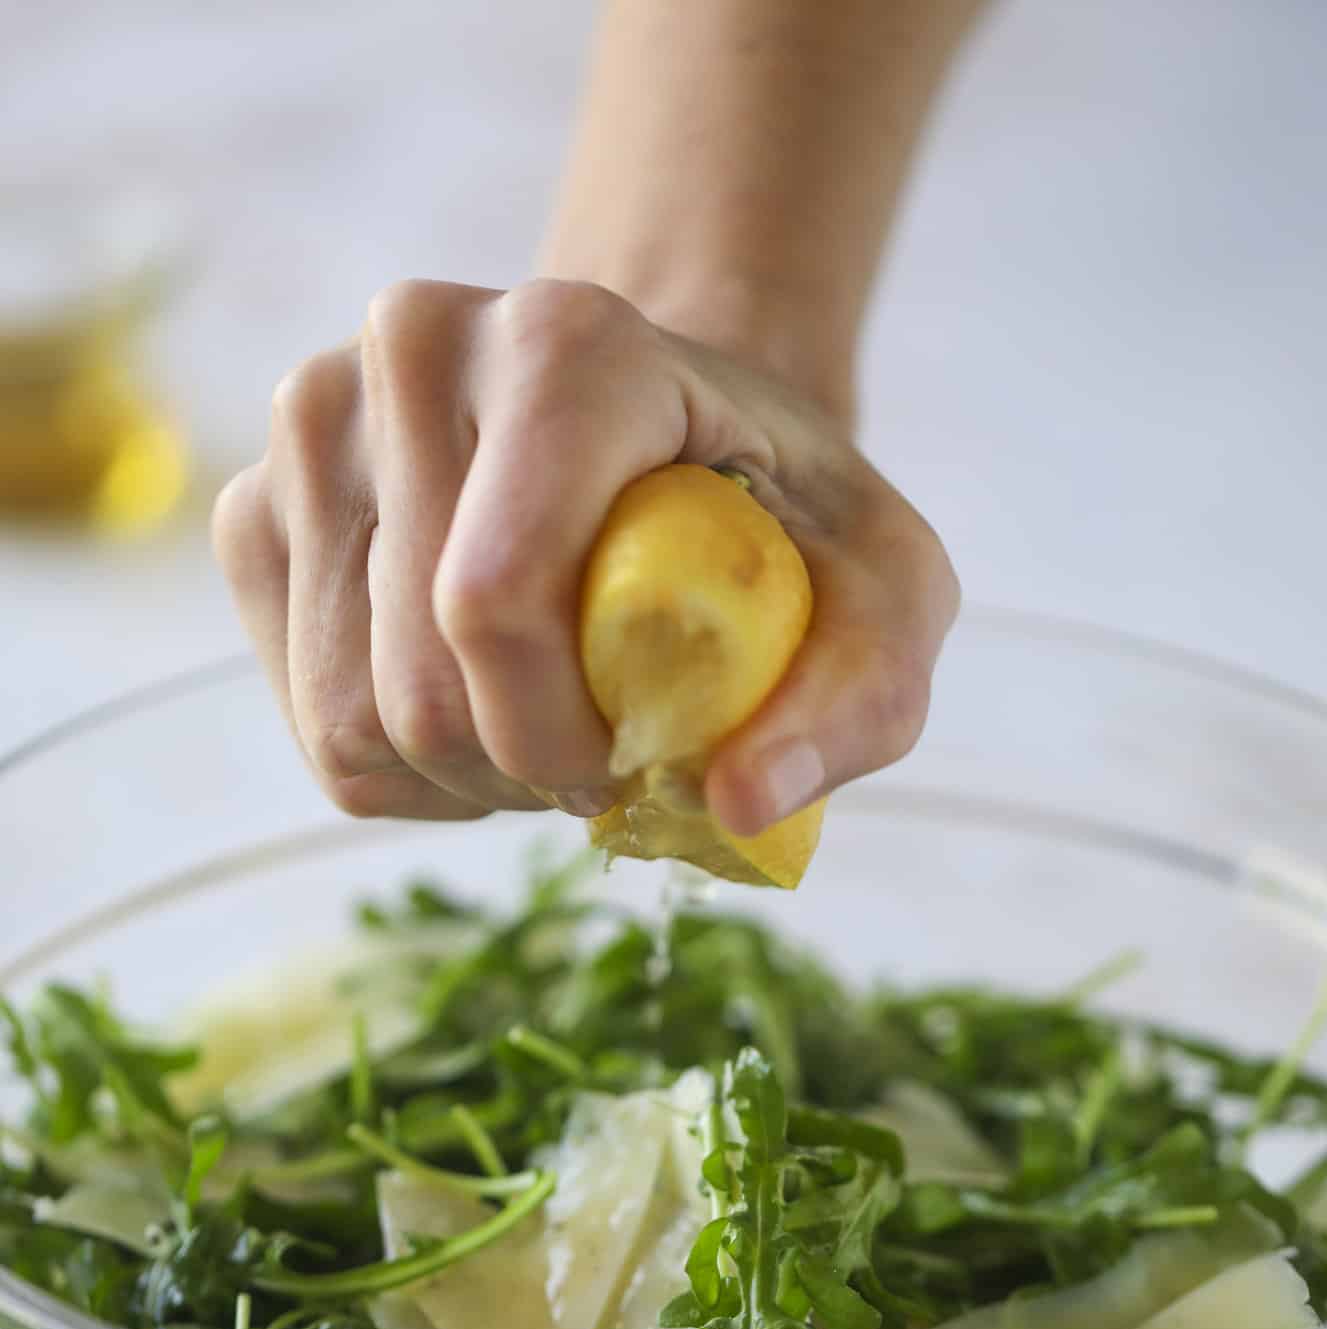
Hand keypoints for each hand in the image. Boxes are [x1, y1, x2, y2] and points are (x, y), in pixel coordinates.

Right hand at [212, 278, 958, 830]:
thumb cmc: (774, 527)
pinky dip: (407, 769)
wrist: (669, 443)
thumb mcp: (883, 597)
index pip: (492, 598)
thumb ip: (855, 701)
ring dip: (467, 778)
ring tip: (547, 719)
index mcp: (567, 343)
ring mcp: (314, 423)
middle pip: (423, 684)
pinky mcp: (258, 506)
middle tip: (607, 746)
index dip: (561, 735)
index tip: (640, 757)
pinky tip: (480, 708)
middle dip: (526, 767)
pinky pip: (313, 727)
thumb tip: (736, 804)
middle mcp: (414, 348)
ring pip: (352, 719)